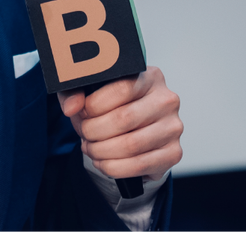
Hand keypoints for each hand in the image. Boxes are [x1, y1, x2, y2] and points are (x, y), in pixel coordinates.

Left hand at [62, 67, 183, 182]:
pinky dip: (113, 167)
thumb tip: (72, 106)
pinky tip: (103, 161)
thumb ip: (75, 93)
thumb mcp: (91, 93)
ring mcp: (173, 127)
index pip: (121, 88)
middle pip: (124, 119)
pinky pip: (138, 165)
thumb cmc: (115, 109)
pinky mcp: (173, 153)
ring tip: (91, 148)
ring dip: (101, 152)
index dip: (94, 105)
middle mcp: (167, 100)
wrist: (136, 133)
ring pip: (130, 145)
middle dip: (94, 131)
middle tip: (84, 134)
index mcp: (150, 77)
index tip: (82, 113)